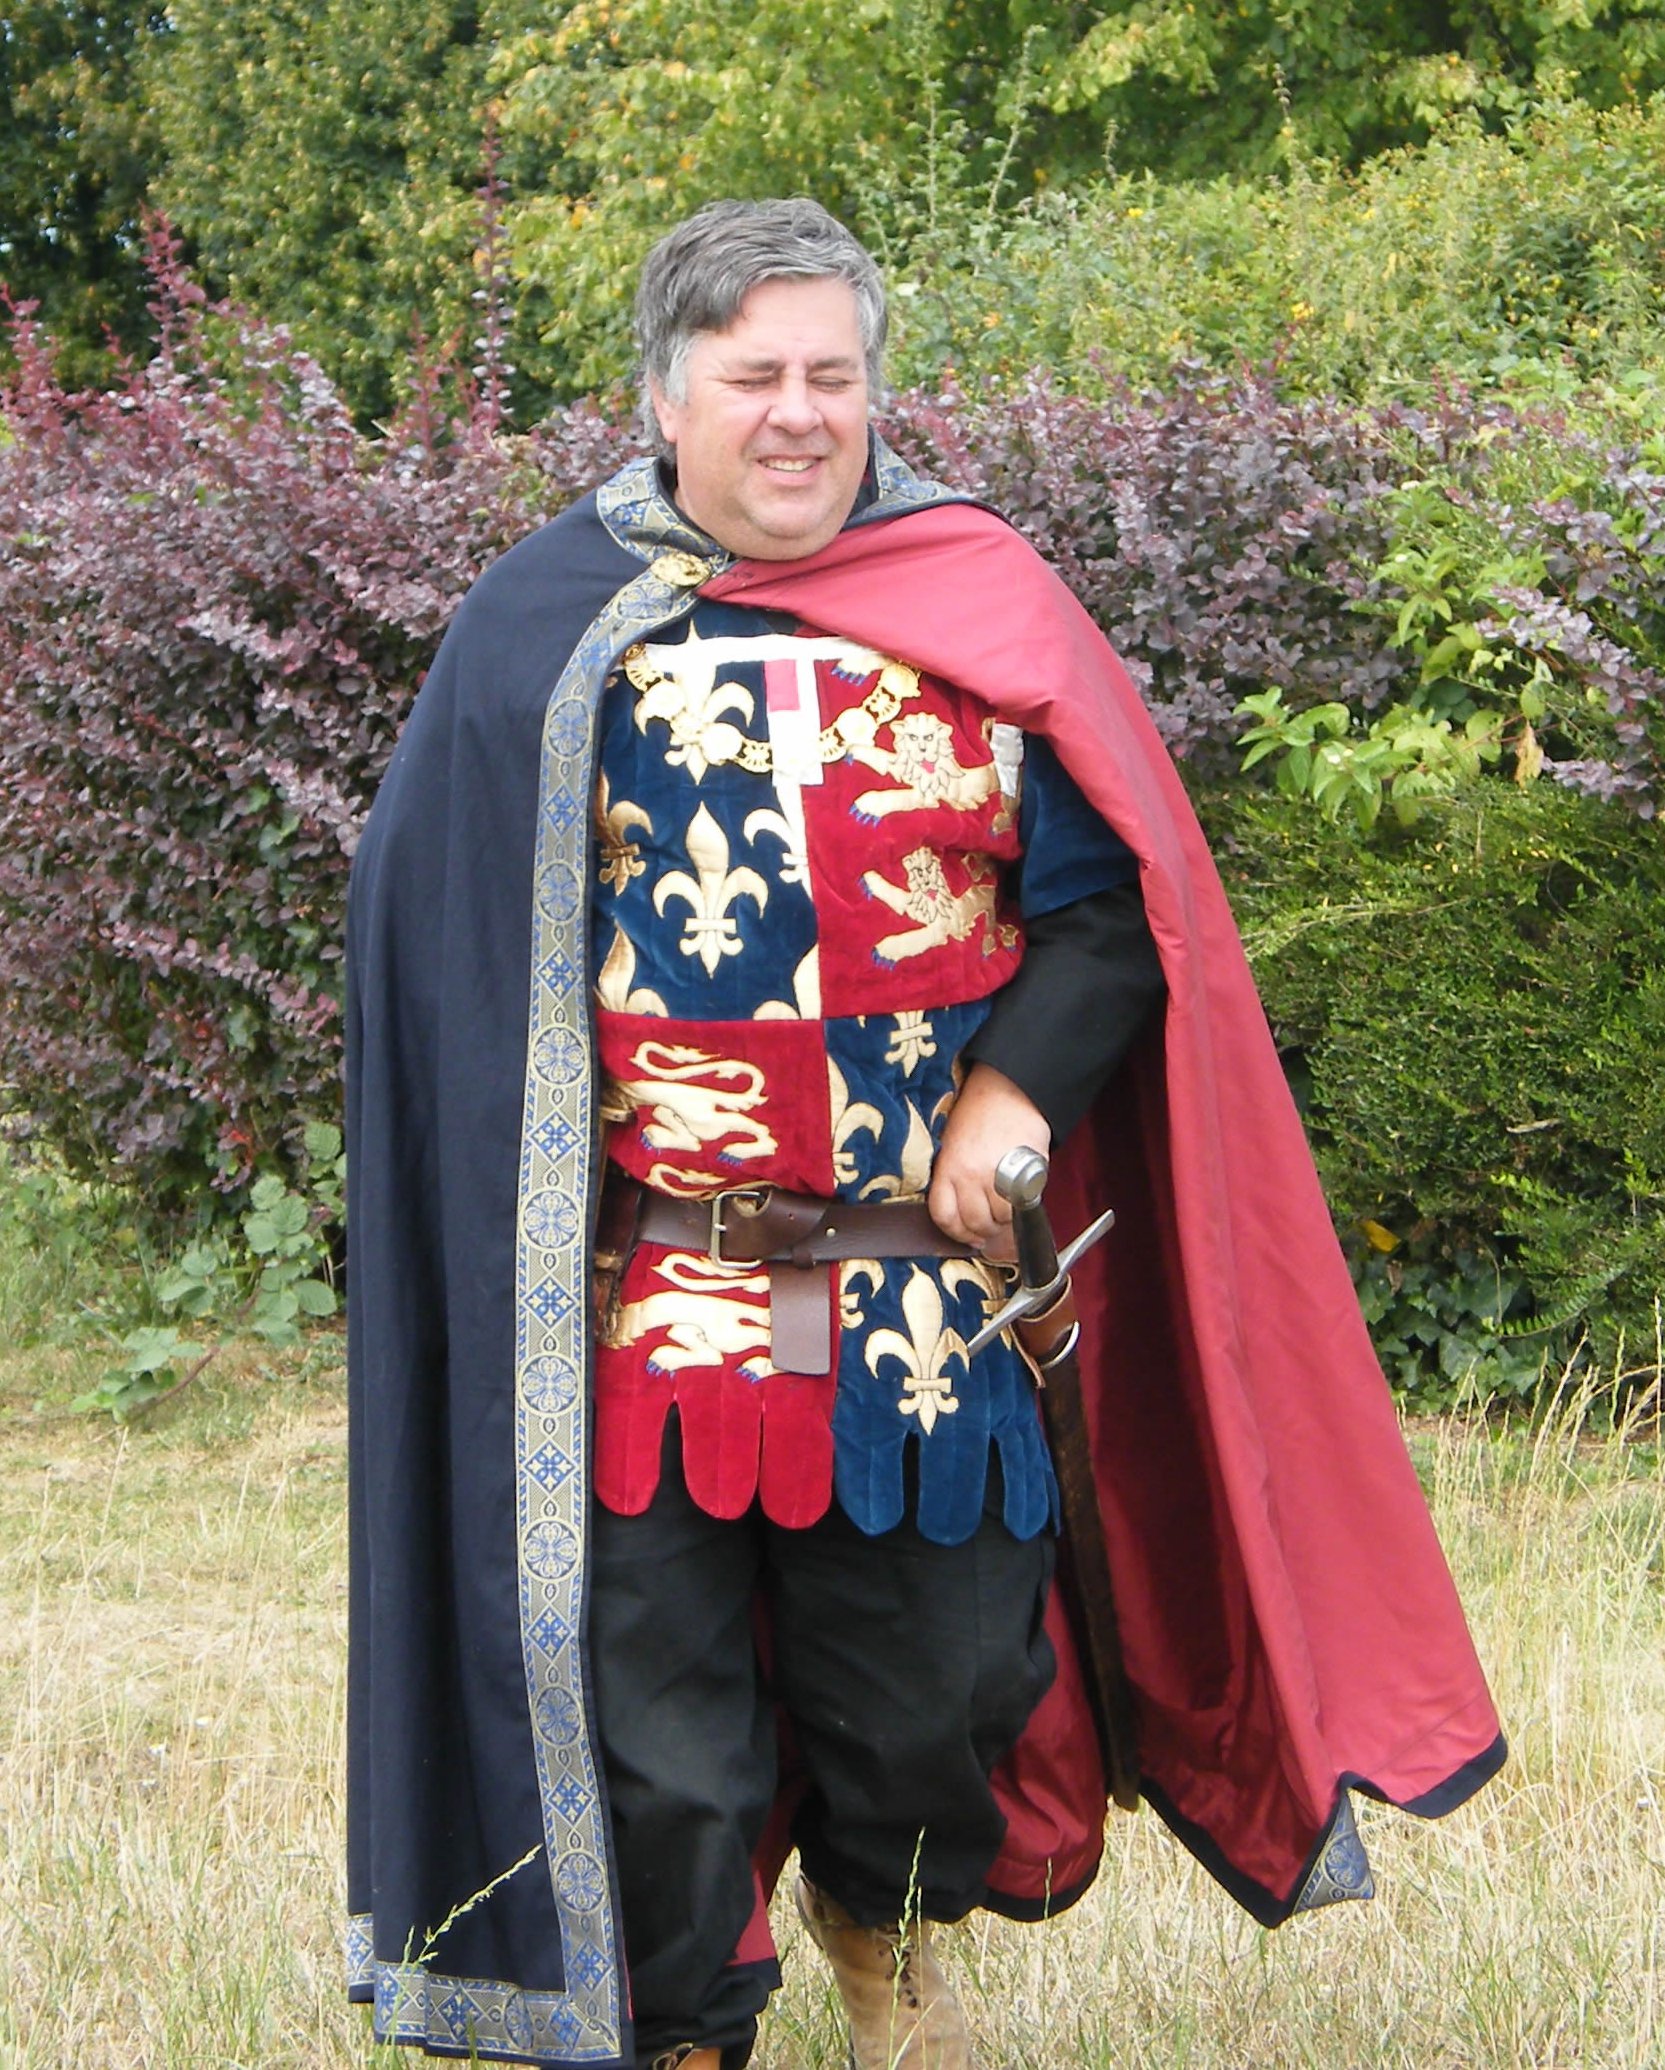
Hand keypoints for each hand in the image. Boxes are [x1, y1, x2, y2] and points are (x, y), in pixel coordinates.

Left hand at [927, 1063, 1049, 1263]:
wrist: (1009, 1089)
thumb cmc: (978, 1113)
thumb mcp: (952, 1143)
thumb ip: (953, 1177)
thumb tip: (962, 1212)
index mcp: (947, 1167)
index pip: (943, 1215)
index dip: (955, 1232)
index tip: (965, 1235)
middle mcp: (969, 1175)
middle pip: (973, 1223)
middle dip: (982, 1231)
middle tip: (989, 1227)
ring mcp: (997, 1177)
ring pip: (999, 1219)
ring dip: (1003, 1222)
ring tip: (1006, 1210)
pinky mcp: (1023, 1175)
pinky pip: (1020, 1207)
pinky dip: (1021, 1209)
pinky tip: (1019, 1199)